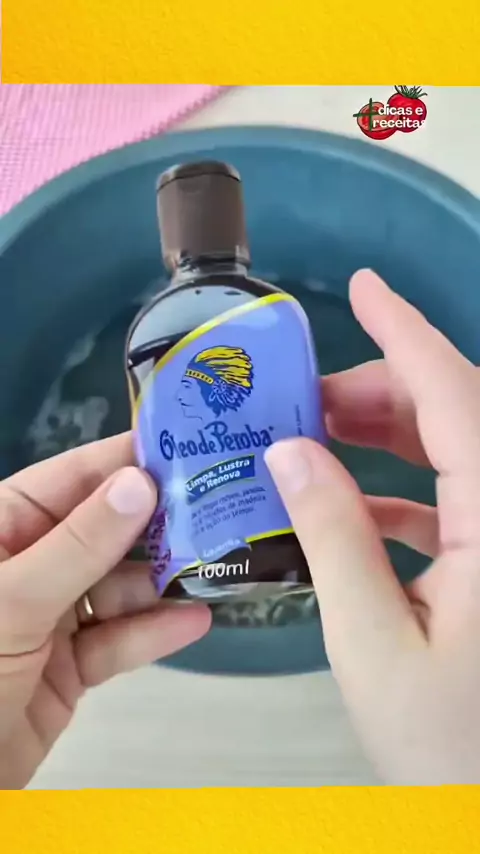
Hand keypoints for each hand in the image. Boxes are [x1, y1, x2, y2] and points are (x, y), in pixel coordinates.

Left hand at [0, 434, 210, 788]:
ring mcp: (48, 617)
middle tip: (223, 509)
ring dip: (163, 581)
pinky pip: (115, 641)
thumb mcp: (13, 600)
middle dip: (157, 525)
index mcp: (0, 528)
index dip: (126, 461)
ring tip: (220, 565)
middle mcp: (27, 564)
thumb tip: (140, 483)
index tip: (189, 448)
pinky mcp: (67, 668)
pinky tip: (196, 621)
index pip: (70, 479)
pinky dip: (152, 633)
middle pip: (102, 532)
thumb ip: (78, 544)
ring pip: (116, 588)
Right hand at [266, 269, 479, 784]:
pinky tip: (351, 505)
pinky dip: (404, 492)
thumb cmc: (446, 749)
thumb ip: (332, 535)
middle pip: (458, 417)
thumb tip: (291, 451)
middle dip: (382, 391)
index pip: (458, 400)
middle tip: (306, 397)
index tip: (364, 287)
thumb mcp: (373, 641)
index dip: (409, 335)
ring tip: (316, 436)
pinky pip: (457, 502)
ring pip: (457, 454)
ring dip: (389, 437)